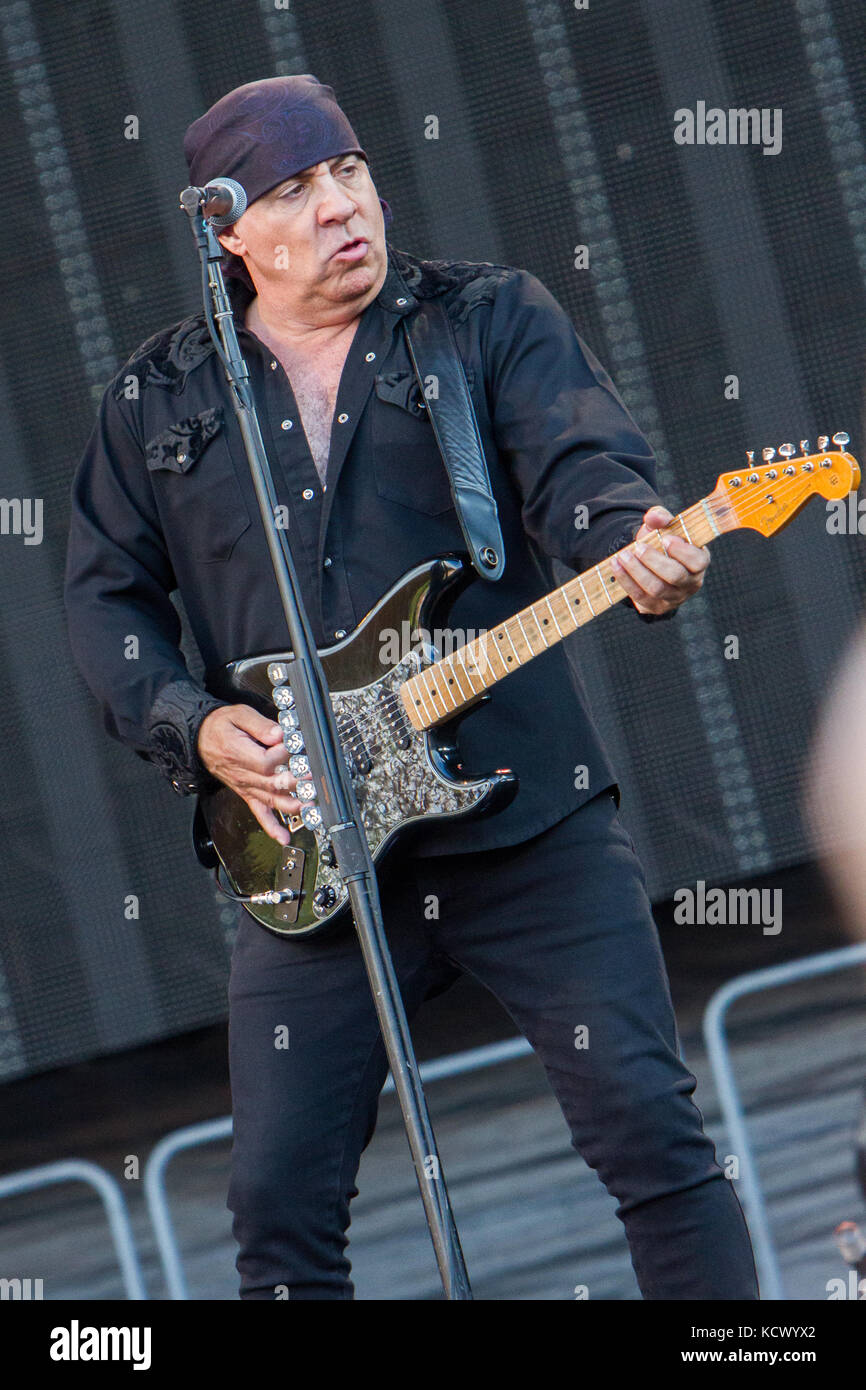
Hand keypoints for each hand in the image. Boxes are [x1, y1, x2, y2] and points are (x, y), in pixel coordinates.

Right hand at [196, 704, 300, 846]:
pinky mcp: (247, 793)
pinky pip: (258, 813)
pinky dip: (271, 827)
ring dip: (292, 806)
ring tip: (310, 806)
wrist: (200, 739)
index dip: (283, 755)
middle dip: (296, 782)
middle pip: (272, 784)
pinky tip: (283, 837)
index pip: (266, 761)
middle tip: (313, 778)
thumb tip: (279, 734)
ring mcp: (245, 787)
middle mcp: (242, 775)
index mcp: (238, 754)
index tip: (294, 744)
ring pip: (270, 800)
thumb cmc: (220, 726)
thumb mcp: (238, 715)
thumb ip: (259, 724)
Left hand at [610, 504, 709, 615]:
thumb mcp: (665, 527)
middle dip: (654, 560)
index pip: (698, 561)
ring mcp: (674, 598)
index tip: (666, 539)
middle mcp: (690, 583)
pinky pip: (640, 597)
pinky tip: (616, 566)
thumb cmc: (664, 543)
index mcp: (699, 562)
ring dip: (636, 571)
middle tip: (638, 547)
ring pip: (656, 588)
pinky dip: (626, 580)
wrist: (652, 563)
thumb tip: (653, 517)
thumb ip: (660, 518)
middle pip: (675, 576)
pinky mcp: (656, 606)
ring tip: (622, 555)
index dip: (682, 551)